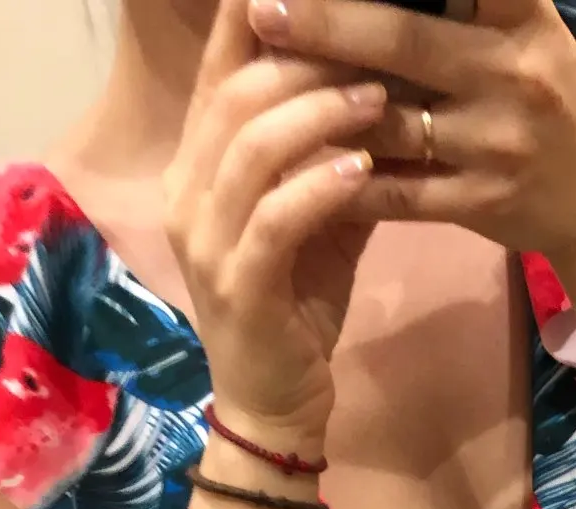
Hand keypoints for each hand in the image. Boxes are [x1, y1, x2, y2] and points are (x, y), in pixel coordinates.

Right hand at [164, 0, 389, 452]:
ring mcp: (205, 239)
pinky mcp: (238, 285)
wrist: (274, 404)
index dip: (258, 19)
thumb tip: (388, 86)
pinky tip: (366, 168)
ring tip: (380, 97)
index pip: (219, 70)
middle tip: (374, 43)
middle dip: (306, 59)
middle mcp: (187, 191)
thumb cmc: (298, 306)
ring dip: (320, 114)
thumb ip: (339, 155)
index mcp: (198, 165)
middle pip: (236, 94)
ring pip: (251, 147)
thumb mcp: (322, 219)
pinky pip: (276, 217)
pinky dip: (322, 186)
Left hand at [247, 0, 575, 266]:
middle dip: (325, 23)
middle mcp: (513, 73)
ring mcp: (496, 144)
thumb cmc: (553, 103)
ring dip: (320, 107)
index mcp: (523, 17)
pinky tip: (296, 166)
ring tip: (263, 89)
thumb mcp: (528, 33)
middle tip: (262, 10)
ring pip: (387, 121)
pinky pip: (395, 191)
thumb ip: (463, 5)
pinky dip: (343, 178)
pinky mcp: (480, 203)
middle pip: (400, 40)